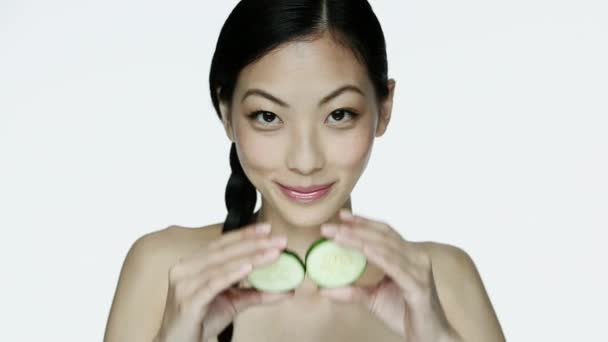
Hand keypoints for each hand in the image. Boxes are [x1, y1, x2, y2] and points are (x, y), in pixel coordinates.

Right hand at [155, 222, 292, 341]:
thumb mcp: (233, 303)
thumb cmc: (200, 320)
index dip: (245, 234)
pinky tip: (249, 267)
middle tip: (278, 240)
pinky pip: (213, 284)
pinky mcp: (188, 301)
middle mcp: (186, 269)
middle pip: (224, 251)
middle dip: (254, 243)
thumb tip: (288, 290)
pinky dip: (232, 274)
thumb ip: (256, 293)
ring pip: (221, 264)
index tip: (267, 228)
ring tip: (272, 253)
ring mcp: (185, 284)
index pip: (222, 243)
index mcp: (193, 264)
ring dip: (250, 257)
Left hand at [319, 209, 460, 341]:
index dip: (364, 222)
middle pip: (383, 236)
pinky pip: (396, 268)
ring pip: (386, 248)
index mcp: (407, 256)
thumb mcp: (373, 299)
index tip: (342, 216)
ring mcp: (419, 271)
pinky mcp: (419, 287)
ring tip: (339, 235)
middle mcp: (416, 258)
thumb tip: (324, 289)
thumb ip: (353, 291)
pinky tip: (364, 250)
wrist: (428, 338)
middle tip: (330, 226)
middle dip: (355, 228)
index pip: (384, 233)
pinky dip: (379, 256)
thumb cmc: (405, 314)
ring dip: (360, 239)